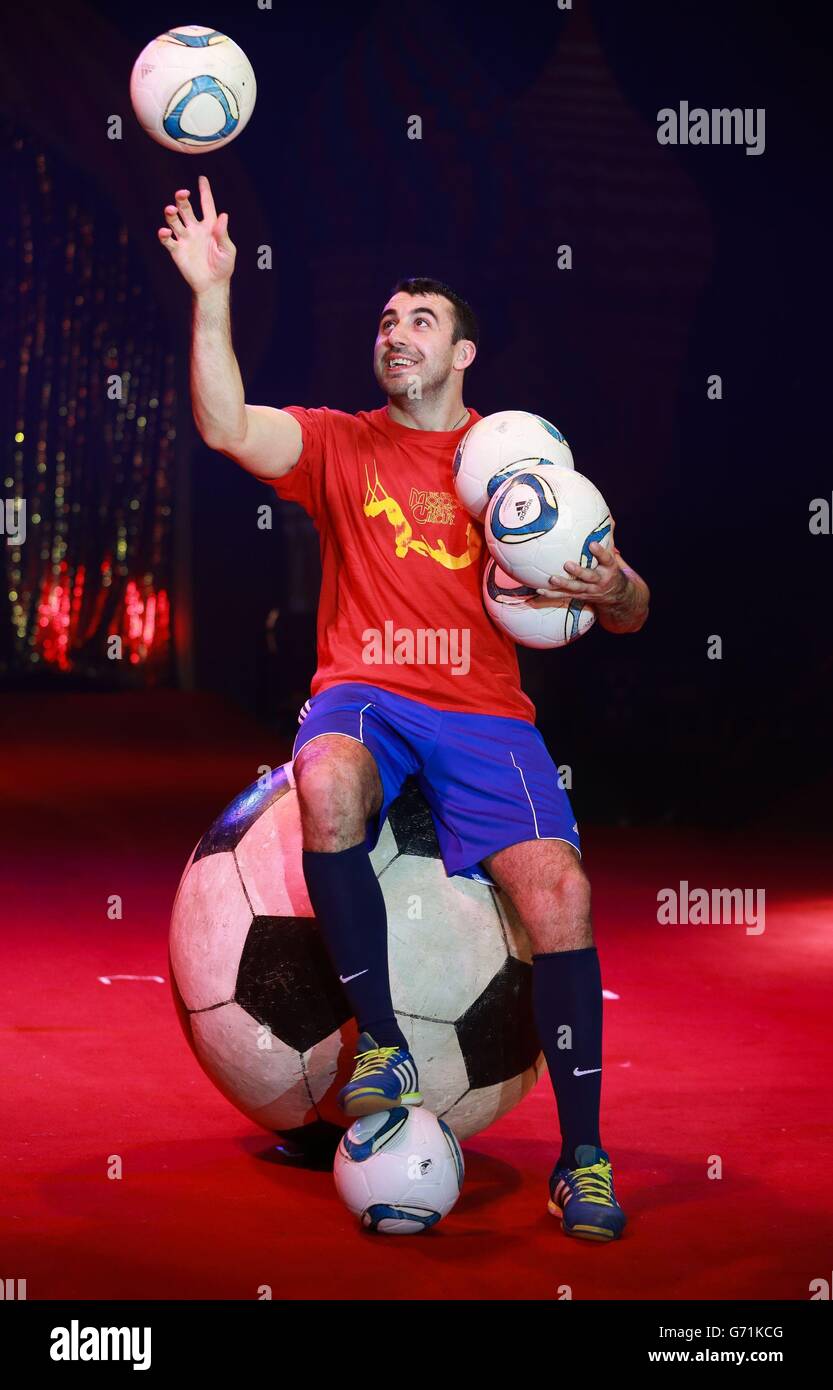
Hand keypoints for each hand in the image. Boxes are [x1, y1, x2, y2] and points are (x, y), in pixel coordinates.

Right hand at [157, 174, 235, 292]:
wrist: (212, 285)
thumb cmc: (223, 267)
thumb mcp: (228, 250)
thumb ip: (223, 234)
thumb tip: (223, 216)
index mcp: (210, 226)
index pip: (207, 205)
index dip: (204, 191)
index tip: (202, 178)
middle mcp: (195, 229)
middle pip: (185, 208)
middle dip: (182, 199)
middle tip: (182, 194)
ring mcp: (184, 238)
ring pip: (174, 220)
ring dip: (171, 213)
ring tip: (170, 210)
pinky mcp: (176, 250)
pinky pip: (167, 240)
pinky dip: (164, 235)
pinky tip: (165, 232)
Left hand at [527, 541, 627, 608]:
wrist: (615, 594)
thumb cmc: (609, 569)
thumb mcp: (612, 555)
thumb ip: (608, 536)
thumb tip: (607, 515)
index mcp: (609, 568)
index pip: (606, 559)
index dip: (600, 552)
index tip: (592, 544)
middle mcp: (599, 580)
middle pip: (589, 577)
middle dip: (579, 571)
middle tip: (567, 564)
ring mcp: (588, 590)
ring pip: (575, 588)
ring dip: (563, 584)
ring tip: (551, 579)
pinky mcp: (579, 596)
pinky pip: (564, 596)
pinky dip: (552, 594)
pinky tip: (539, 590)